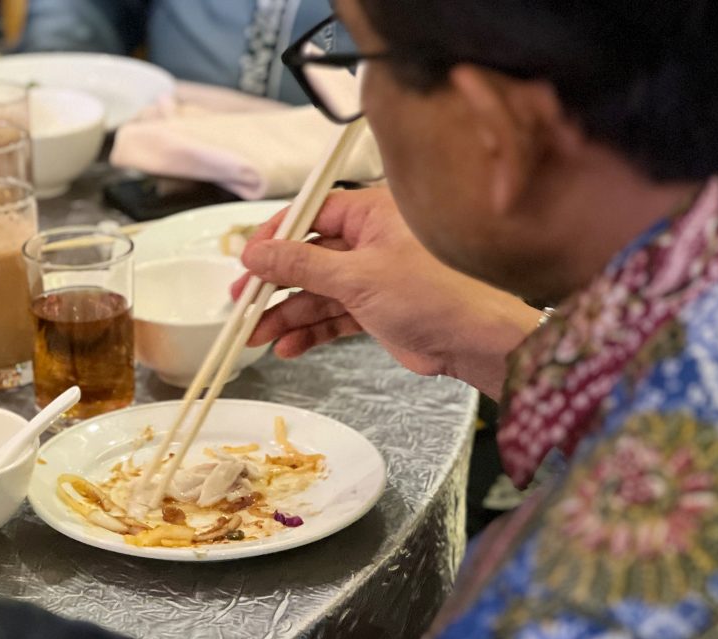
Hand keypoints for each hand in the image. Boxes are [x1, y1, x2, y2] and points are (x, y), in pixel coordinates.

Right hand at [234, 188, 540, 397]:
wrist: (475, 341)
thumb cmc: (433, 293)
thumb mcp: (358, 276)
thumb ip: (302, 265)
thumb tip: (255, 254)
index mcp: (371, 214)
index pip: (311, 215)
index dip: (275, 237)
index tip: (247, 260)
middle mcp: (370, 241)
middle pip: (308, 257)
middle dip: (274, 283)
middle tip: (241, 302)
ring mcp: (372, 278)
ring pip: (317, 292)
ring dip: (286, 314)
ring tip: (255, 335)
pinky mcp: (376, 311)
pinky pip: (333, 316)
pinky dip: (310, 331)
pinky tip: (287, 346)